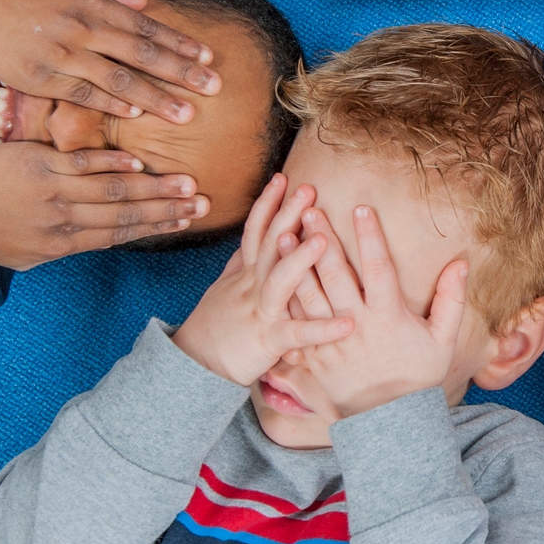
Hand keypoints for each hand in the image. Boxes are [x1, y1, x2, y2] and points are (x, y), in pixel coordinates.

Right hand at [0, 0, 219, 124]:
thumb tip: (143, 1)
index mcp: (94, 3)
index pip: (147, 27)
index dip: (180, 43)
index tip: (209, 57)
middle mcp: (85, 28)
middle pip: (143, 54)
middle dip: (182, 72)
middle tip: (215, 88)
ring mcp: (62, 54)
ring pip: (119, 79)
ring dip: (156, 98)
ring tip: (185, 114)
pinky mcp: (39, 76)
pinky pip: (81, 93)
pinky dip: (109, 103)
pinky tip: (134, 113)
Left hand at [0, 143, 207, 269]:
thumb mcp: (28, 253)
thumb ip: (66, 242)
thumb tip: (99, 236)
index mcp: (63, 244)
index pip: (121, 233)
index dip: (158, 227)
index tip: (188, 221)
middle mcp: (62, 219)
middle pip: (126, 213)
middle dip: (168, 208)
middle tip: (202, 201)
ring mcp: (51, 191)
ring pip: (112, 189)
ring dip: (152, 186)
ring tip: (184, 181)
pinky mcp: (36, 164)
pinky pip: (82, 162)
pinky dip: (111, 163)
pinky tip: (138, 162)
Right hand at [172, 175, 352, 384]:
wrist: (194, 367)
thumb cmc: (216, 326)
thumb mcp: (225, 289)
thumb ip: (241, 263)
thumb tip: (251, 238)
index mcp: (246, 274)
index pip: (256, 231)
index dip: (268, 204)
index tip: (282, 176)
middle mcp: (252, 286)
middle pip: (269, 245)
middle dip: (287, 215)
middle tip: (308, 188)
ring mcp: (260, 311)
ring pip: (280, 282)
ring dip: (300, 260)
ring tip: (323, 240)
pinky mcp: (268, 340)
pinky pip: (298, 334)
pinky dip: (322, 329)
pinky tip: (348, 323)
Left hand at [296, 205, 468, 420]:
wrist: (387, 423)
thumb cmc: (418, 378)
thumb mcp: (443, 341)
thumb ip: (452, 300)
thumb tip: (461, 262)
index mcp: (388, 317)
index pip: (379, 268)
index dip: (370, 237)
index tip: (362, 208)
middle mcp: (356, 326)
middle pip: (335, 275)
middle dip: (323, 239)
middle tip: (309, 209)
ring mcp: (331, 342)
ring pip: (308, 296)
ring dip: (295, 265)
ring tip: (283, 235)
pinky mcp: (313, 357)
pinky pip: (295, 324)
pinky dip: (284, 299)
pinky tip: (273, 278)